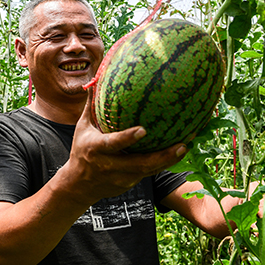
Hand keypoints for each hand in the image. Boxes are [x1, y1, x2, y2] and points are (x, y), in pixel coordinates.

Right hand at [62, 89, 187, 203]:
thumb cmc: (82, 150)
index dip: (128, 138)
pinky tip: (178, 152)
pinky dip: (164, 163)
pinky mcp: (129, 183)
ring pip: (149, 171)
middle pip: (139, 163)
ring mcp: (121, 177)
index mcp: (96, 149)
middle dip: (162, 156)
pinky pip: (149, 173)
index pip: (113, 144)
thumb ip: (91, 105)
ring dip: (169, 160)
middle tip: (181, 144)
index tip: (143, 130)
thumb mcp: (82, 127)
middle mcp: (110, 165)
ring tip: (185, 146)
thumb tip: (96, 78)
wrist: (79, 186)